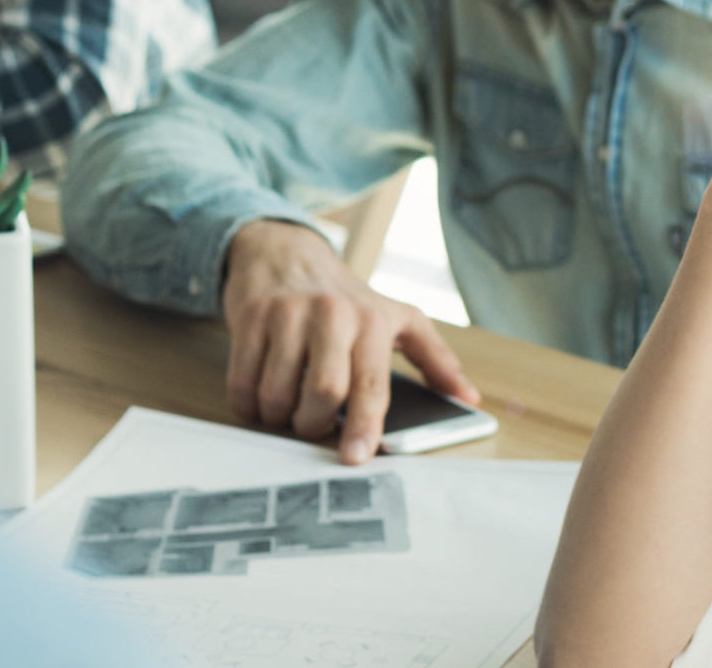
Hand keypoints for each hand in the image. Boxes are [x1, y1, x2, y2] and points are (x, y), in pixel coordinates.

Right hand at [220, 219, 479, 463]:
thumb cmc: (346, 299)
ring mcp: (286, 314)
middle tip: (313, 424)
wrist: (286, 253)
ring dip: (279, 418)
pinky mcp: (250, 317)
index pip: (371, 384)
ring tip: (286, 409)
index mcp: (371, 321)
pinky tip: (258, 399)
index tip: (357, 458)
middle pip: (324, 393)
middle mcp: (331, 315)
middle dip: (314, 424)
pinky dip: (247, 406)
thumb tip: (469, 398)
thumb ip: (435, 358)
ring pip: (278, 393)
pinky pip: (241, 382)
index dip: (365, 426)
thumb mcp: (398, 318)